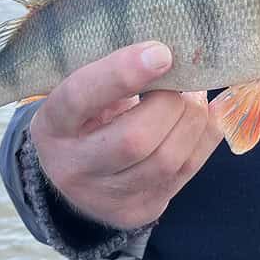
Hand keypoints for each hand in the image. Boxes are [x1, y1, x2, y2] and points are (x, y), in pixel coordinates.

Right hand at [29, 41, 222, 229]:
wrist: (74, 173)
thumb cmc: (85, 114)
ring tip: (191, 95)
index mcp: (53, 125)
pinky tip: (205, 114)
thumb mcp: (82, 87)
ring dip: (193, 118)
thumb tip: (171, 49)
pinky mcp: (140, 210)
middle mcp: (74, 168)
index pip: (80, 97)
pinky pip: (188, 171)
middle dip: (171, 102)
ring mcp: (107, 197)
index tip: (161, 52)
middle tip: (181, 78)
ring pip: (167, 160)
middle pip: (134, 139)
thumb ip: (114, 71)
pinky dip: (206, 135)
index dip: (122, 73)